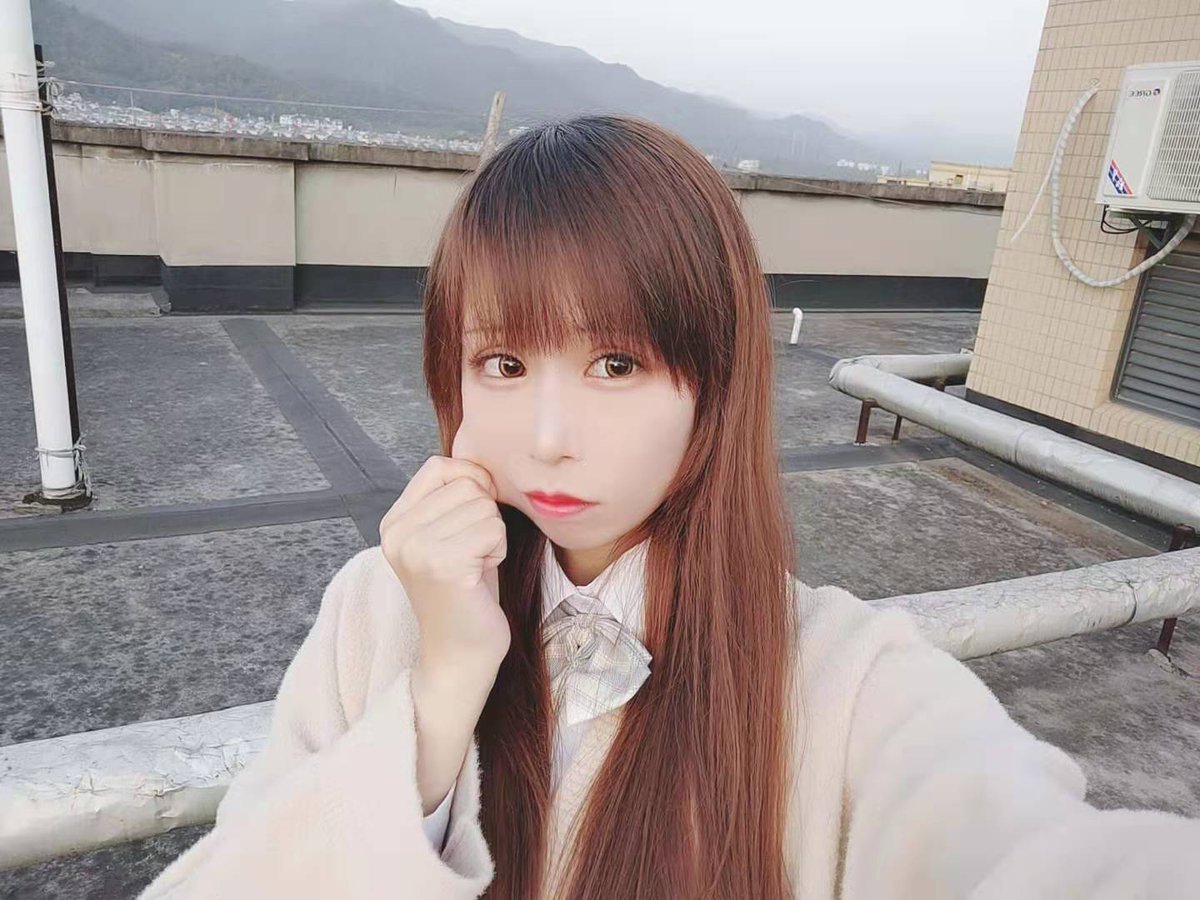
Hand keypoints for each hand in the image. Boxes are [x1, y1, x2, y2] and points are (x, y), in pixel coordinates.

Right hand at [379, 455, 509, 676]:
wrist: (460, 654)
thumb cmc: (466, 593)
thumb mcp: (449, 536)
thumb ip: (453, 499)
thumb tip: (484, 459)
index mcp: (394, 522)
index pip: (439, 466)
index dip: (472, 482)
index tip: (475, 517)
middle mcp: (397, 532)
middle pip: (468, 485)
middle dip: (485, 516)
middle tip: (472, 554)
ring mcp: (416, 548)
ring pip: (484, 506)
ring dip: (493, 536)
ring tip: (475, 566)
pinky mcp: (442, 564)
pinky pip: (493, 529)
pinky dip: (498, 550)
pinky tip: (481, 575)